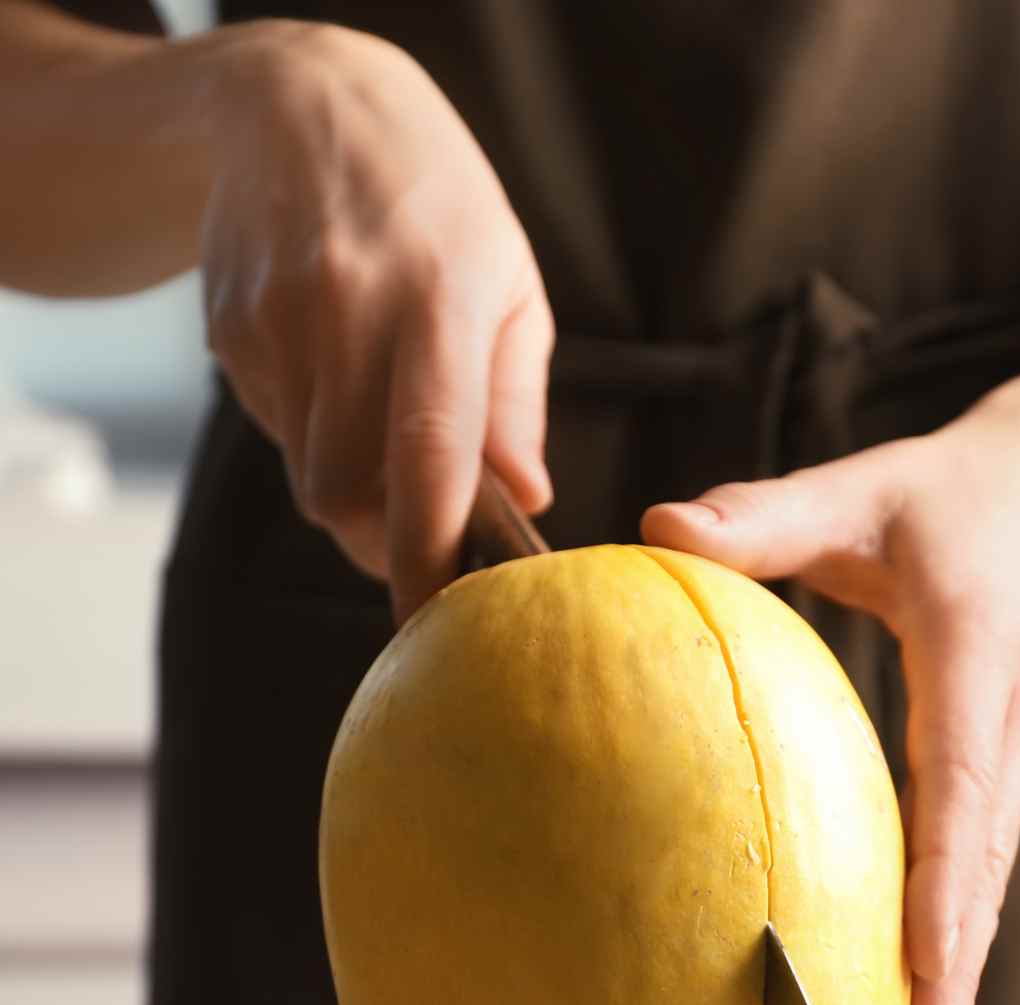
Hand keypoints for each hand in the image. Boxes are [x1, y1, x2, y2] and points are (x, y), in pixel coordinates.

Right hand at [201, 23, 553, 618]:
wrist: (302, 106)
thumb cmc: (435, 203)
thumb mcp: (507, 280)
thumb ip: (516, 400)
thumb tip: (526, 500)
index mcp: (439, 298)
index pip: (430, 454)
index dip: (430, 553)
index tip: (438, 621)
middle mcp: (349, 309)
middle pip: (349, 493)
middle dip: (386, 537)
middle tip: (422, 529)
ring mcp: (278, 320)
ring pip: (309, 476)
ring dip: (352, 490)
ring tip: (380, 423)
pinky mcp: (231, 332)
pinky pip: (278, 433)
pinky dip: (314, 436)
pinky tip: (335, 371)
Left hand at [642, 395, 1019, 1004]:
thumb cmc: (947, 497)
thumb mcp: (859, 491)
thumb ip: (766, 517)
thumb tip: (657, 529)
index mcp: (978, 659)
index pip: (964, 785)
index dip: (945, 882)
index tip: (928, 968)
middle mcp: (1013, 727)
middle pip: (982, 868)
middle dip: (955, 975)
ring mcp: (1019, 757)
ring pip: (986, 883)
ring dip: (958, 978)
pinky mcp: (1004, 772)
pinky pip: (978, 867)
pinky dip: (954, 939)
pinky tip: (921, 1002)